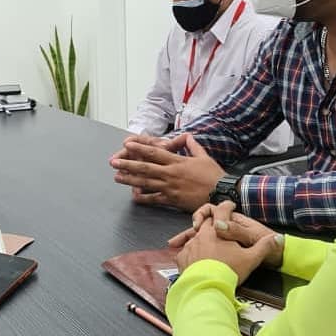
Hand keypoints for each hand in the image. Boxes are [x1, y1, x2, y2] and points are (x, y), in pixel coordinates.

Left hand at [110, 133, 224, 210]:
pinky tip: (134, 197)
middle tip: (113, 162)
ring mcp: (170, 187)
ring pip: (146, 183)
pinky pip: (155, 199)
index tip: (127, 144)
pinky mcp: (173, 200)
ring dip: (130, 180)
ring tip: (117, 177)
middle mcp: (171, 173)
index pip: (154, 152)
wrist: (222, 193)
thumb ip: (193, 146)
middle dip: (128, 164)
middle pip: (145, 167)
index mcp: (177, 161)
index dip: (139, 148)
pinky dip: (144, 198)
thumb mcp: (204, 157)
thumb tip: (187, 136)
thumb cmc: (214, 175)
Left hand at [172, 217, 280, 283]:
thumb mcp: (251, 258)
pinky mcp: (182, 258)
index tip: (231, 206)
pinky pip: (184, 251)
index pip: (222, 211)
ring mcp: (190, 245)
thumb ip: (264, 246)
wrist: (207, 287)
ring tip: (208, 247)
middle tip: (220, 228)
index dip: (227, 207)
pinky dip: (190, 252)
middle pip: (206, 222)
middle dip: (214, 224)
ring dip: (201, 239)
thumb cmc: (229, 271)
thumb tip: (278, 238)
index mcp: (217, 230)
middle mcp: (201, 234)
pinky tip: (194, 258)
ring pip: (194, 237)